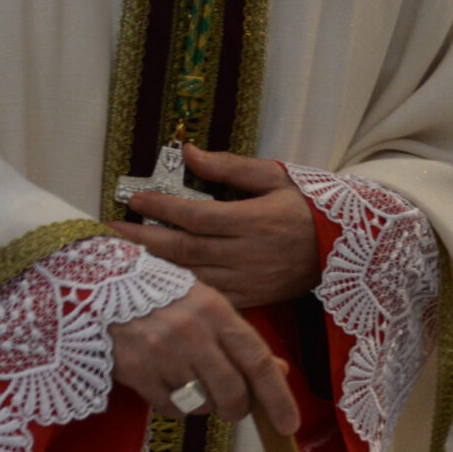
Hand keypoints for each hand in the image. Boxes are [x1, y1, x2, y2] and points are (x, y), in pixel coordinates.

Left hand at [108, 145, 322, 307]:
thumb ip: (230, 167)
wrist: (344, 251)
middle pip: (184, 249)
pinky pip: (208, 300)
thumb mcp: (276, 177)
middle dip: (142, 240)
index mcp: (253, 220)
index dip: (161, 207)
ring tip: (121, 257)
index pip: (196, 215)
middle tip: (107, 233)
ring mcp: (248, 282)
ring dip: (154, 267)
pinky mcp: (250, 301)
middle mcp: (247, 254)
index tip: (133, 198)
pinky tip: (156, 284)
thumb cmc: (308, 209)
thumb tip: (188, 150)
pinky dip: (180, 292)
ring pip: (191, 277)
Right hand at [110, 279, 300, 430]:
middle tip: (234, 408)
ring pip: (201, 403)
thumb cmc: (162, 295)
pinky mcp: (137, 372)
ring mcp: (162, 354)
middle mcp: (191, 333)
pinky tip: (168, 384)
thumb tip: (279, 371)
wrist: (100, 285)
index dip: (278, 397)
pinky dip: (176, 406)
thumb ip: (241, 339)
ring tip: (192, 382)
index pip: (257, 361)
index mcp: (215, 311)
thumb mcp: (206, 305)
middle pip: (232, 392)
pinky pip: (170, 408)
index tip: (289, 425)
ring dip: (205, 404)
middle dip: (238, 409)